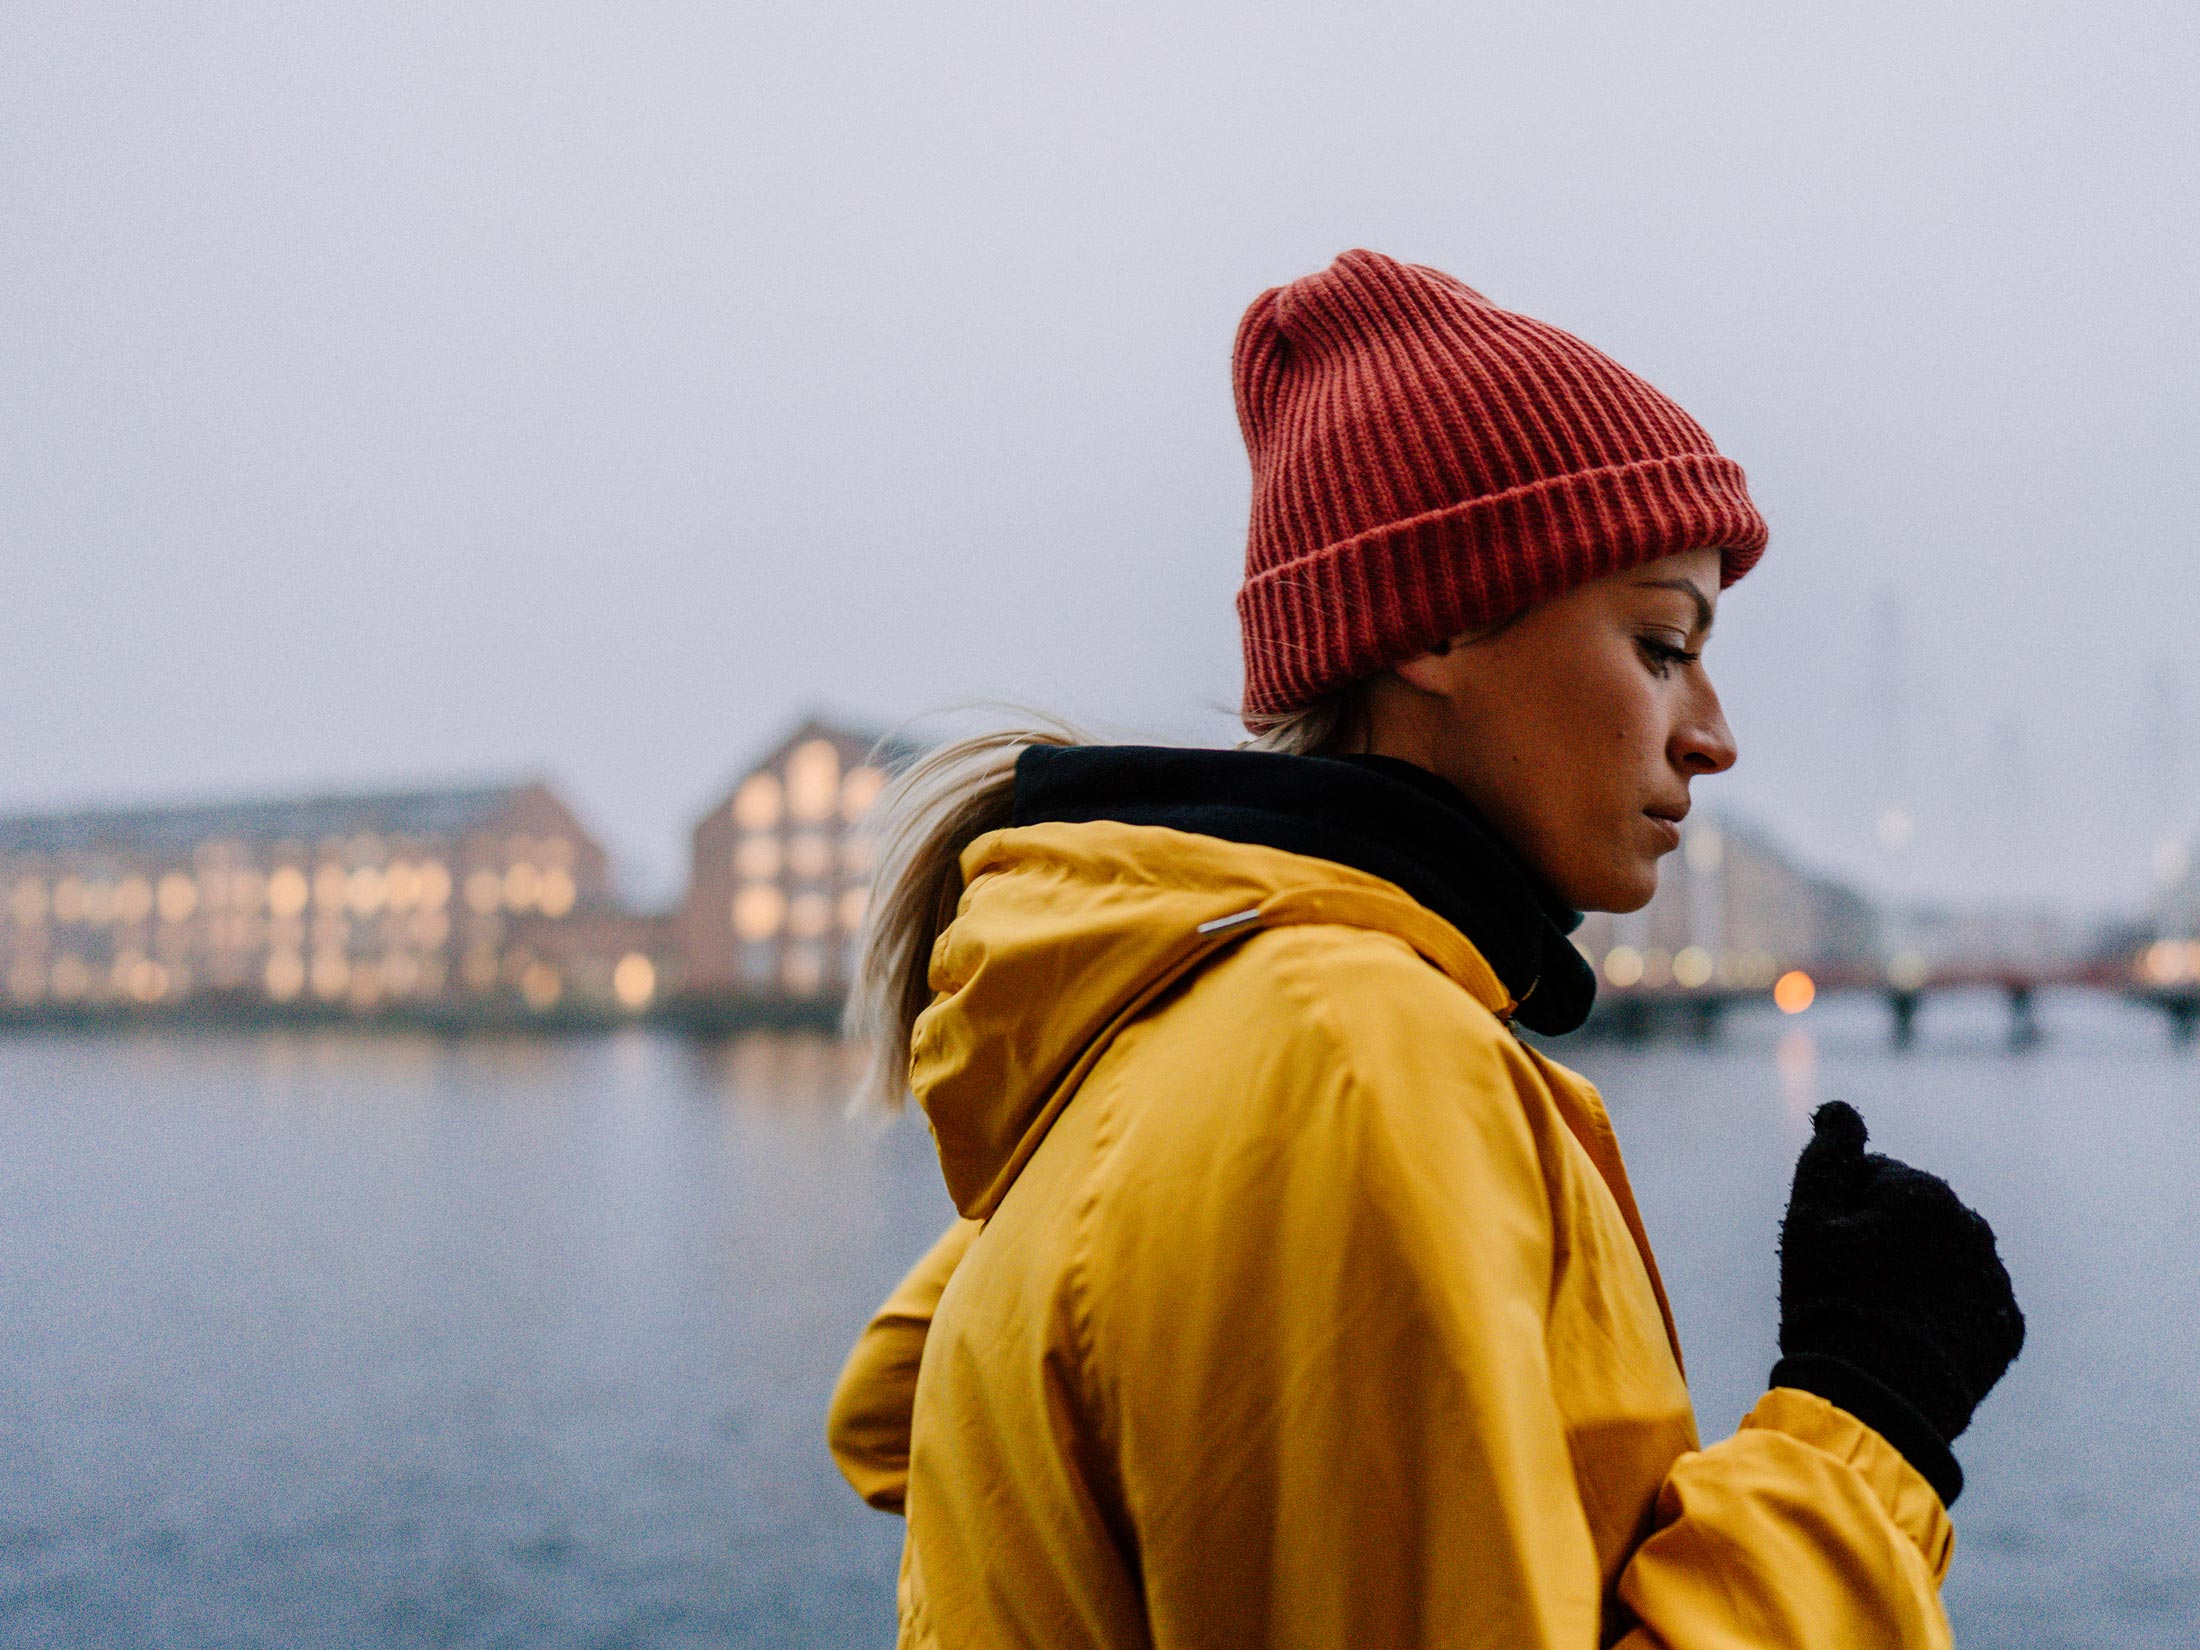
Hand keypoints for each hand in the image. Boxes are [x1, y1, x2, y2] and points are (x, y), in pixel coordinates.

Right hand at [1774, 1102, 2024, 1498]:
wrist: (1879, 1400)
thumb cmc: (1830, 1303)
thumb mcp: (1806, 1221)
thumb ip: (1826, 1155)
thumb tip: (1840, 1108)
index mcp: (1921, 1191)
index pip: (1872, 1176)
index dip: (1841, 1212)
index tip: (1829, 1254)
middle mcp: (1971, 1226)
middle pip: (1914, 1214)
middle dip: (1884, 1238)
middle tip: (1851, 1288)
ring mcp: (1995, 1279)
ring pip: (1945, 1257)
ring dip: (1917, 1272)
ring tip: (1883, 1317)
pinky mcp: (2009, 1328)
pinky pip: (1971, 1303)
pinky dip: (1945, 1312)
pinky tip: (1914, 1338)